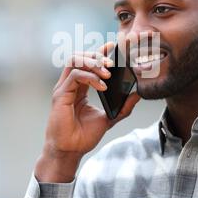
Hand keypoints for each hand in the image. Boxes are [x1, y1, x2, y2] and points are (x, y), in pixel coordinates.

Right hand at [35, 42, 140, 181]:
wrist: (70, 151)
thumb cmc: (84, 136)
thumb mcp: (109, 118)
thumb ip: (123, 107)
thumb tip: (138, 94)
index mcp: (79, 87)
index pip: (87, 62)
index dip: (99, 52)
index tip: (112, 46)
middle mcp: (69, 85)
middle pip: (79, 57)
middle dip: (97, 56)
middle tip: (112, 64)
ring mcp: (63, 88)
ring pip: (74, 61)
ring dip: (93, 63)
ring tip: (107, 73)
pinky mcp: (60, 95)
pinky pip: (74, 76)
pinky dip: (90, 77)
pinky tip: (102, 86)